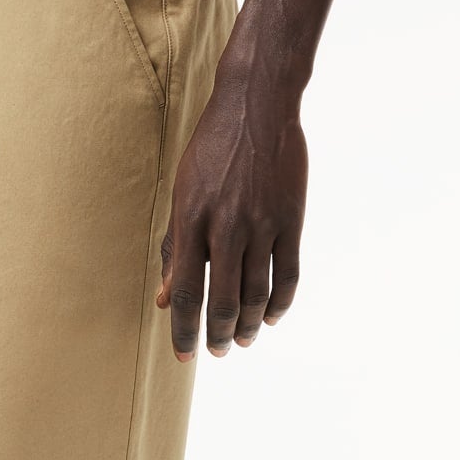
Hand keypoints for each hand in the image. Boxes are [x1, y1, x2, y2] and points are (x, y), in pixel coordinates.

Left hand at [158, 66, 305, 360]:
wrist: (257, 104)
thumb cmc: (212, 150)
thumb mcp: (183, 193)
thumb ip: (176, 247)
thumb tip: (166, 298)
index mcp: (192, 220)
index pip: (186, 292)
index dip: (184, 330)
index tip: (184, 354)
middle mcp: (227, 226)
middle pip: (222, 301)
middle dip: (217, 336)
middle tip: (217, 351)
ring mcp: (263, 224)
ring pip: (257, 295)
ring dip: (248, 326)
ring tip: (242, 339)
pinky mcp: (292, 219)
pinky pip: (288, 276)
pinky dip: (280, 305)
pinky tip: (271, 317)